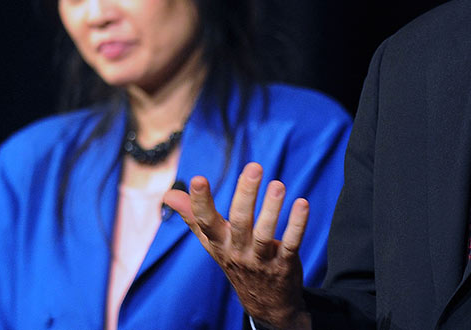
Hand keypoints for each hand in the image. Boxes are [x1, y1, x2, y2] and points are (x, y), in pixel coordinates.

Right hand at [162, 162, 312, 329]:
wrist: (265, 303)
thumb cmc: (236, 261)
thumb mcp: (213, 243)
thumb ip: (193, 218)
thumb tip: (168, 194)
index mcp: (219, 243)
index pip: (205, 222)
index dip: (200, 202)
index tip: (197, 179)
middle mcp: (238, 251)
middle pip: (240, 222)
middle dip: (246, 195)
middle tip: (254, 167)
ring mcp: (262, 259)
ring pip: (265, 234)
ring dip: (272, 208)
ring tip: (278, 184)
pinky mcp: (285, 263)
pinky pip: (291, 243)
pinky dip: (297, 225)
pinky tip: (302, 204)